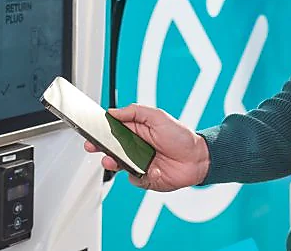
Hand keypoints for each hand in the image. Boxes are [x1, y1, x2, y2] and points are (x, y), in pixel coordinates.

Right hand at [82, 103, 209, 190]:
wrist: (198, 159)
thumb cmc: (181, 136)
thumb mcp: (158, 116)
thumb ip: (134, 112)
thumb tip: (113, 111)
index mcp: (136, 131)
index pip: (113, 131)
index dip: (101, 131)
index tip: (92, 131)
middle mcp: (135, 148)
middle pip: (111, 149)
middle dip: (101, 148)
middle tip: (94, 146)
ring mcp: (139, 163)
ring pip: (118, 165)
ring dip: (113, 163)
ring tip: (112, 160)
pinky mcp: (145, 178)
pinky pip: (134, 179)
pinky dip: (138, 175)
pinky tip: (149, 170)